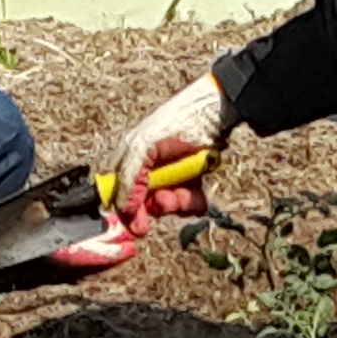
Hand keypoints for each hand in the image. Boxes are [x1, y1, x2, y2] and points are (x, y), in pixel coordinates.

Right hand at [115, 70, 229, 216]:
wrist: (215, 112)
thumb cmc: (176, 122)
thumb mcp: (143, 147)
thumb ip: (129, 177)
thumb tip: (123, 207)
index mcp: (130, 159)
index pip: (121, 194)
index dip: (129, 211)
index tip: (139, 225)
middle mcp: (148, 169)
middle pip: (147, 203)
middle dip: (159, 206)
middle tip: (167, 201)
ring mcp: (170, 175)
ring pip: (169, 204)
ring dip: (178, 204)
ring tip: (187, 194)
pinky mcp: (190, 178)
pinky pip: (189, 201)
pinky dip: (194, 203)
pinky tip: (199, 199)